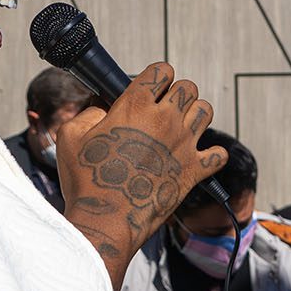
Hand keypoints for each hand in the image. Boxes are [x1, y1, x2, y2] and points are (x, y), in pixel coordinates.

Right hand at [58, 63, 227, 287]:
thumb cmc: (86, 180)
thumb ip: (89, 113)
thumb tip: (103, 109)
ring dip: (195, 115)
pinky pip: (218, 155)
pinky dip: (211, 155)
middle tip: (163, 109)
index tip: (149, 87)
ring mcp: (184, 144)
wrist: (107, 219)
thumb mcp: (71, 136)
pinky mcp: (194, 171)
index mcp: (136, 105)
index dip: (155, 76)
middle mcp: (165, 119)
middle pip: (189, 87)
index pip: (161, 70)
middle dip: (176, 93)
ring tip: (180, 127)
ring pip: (206, 111)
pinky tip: (196, 157)